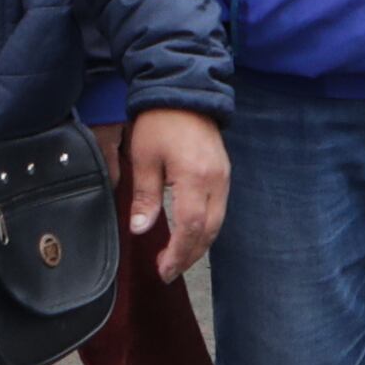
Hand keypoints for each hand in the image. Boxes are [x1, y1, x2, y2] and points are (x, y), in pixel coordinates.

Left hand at [114, 106, 228, 280]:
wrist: (184, 92)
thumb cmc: (159, 122)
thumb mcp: (144, 158)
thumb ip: (145, 196)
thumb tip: (140, 230)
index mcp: (194, 177)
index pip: (190, 227)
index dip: (177, 253)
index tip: (162, 269)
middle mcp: (216, 181)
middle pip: (208, 231)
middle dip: (189, 256)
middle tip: (168, 272)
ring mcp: (224, 177)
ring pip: (217, 223)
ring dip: (198, 245)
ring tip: (177, 259)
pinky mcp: (224, 173)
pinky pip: (219, 209)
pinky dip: (205, 228)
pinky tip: (189, 235)